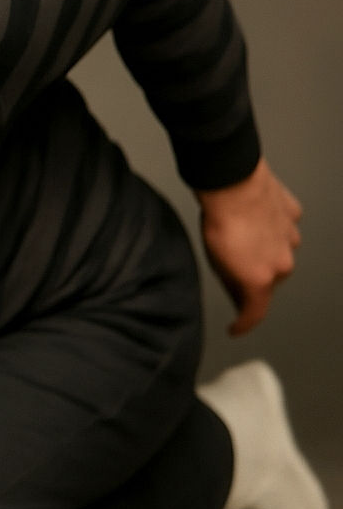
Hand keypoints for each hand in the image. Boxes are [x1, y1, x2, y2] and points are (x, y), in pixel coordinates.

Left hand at [197, 157, 301, 335]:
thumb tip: (236, 289)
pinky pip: (280, 225)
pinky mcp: (292, 215)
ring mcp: (291, 238)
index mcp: (260, 279)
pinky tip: (251, 214)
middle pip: (267, 278)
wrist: (231, 181)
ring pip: (277, 250)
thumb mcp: (214, 260)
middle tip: (228, 260)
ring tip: (237, 230)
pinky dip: (269, 223)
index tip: (236, 327)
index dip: (243, 324)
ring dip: (261, 247)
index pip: (254, 313)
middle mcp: (282, 263)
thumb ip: (230, 280)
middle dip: (250, 274)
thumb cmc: (218, 218)